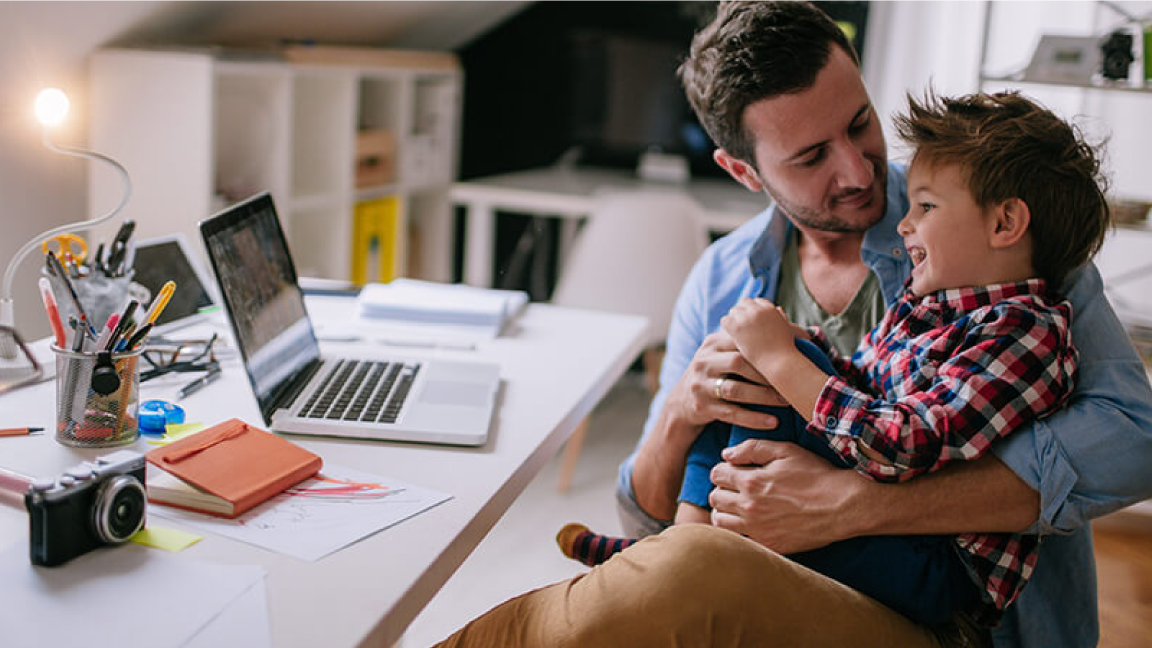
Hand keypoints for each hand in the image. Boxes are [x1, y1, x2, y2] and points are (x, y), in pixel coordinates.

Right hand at [665, 329, 787, 431]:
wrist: (682, 401)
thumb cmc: (715, 373)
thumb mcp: (722, 352)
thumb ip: (746, 341)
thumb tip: (790, 320)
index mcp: (712, 343)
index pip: (740, 341)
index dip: (764, 348)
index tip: (789, 356)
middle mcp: (704, 361)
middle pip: (738, 363)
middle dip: (766, 373)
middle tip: (790, 381)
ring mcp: (700, 385)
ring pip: (735, 389)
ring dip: (763, 396)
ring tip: (785, 401)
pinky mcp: (702, 407)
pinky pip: (731, 414)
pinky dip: (753, 419)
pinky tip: (772, 422)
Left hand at [708, 439, 867, 553]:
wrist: (844, 506)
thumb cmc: (817, 474)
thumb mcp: (786, 451)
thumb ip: (752, 448)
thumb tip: (726, 454)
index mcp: (752, 481)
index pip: (717, 474)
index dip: (723, 470)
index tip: (733, 471)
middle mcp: (749, 507)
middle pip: (715, 498)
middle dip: (722, 489)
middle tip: (736, 488)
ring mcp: (758, 529)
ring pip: (720, 522)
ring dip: (725, 511)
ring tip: (738, 506)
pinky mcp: (769, 546)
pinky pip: (738, 540)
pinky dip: (738, 531)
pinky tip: (750, 523)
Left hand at [721, 299, 800, 369]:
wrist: (778, 361)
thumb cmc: (785, 349)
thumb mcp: (787, 329)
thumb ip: (781, 317)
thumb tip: (779, 308)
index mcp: (770, 308)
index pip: (756, 301)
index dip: (753, 310)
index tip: (751, 321)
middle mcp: (758, 310)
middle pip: (743, 303)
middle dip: (743, 312)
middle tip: (741, 325)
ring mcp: (747, 318)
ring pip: (733, 311)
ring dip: (734, 319)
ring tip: (736, 331)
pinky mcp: (737, 327)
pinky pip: (725, 321)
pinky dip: (727, 327)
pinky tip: (731, 336)